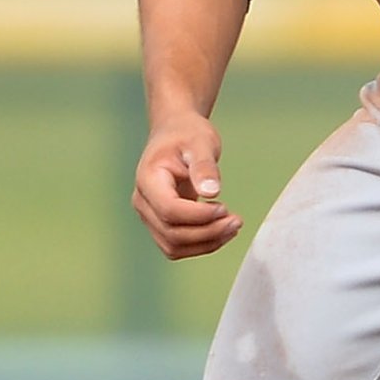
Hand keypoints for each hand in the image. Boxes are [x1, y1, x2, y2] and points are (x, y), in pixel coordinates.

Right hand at [133, 112, 238, 259]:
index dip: (199, 216)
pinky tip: (222, 230)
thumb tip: (211, 192)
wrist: (176, 133)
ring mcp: (149, 215)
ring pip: (174, 246)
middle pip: (172, 233)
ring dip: (206, 243)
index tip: (224, 207)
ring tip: (233, 226)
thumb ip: (204, 167)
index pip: (169, 209)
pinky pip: (178, 246)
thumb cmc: (187, 135)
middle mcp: (143, 201)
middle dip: (208, 233)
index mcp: (148, 179)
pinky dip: (202, 244)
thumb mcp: (200, 142)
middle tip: (236, 220)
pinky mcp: (161, 224)